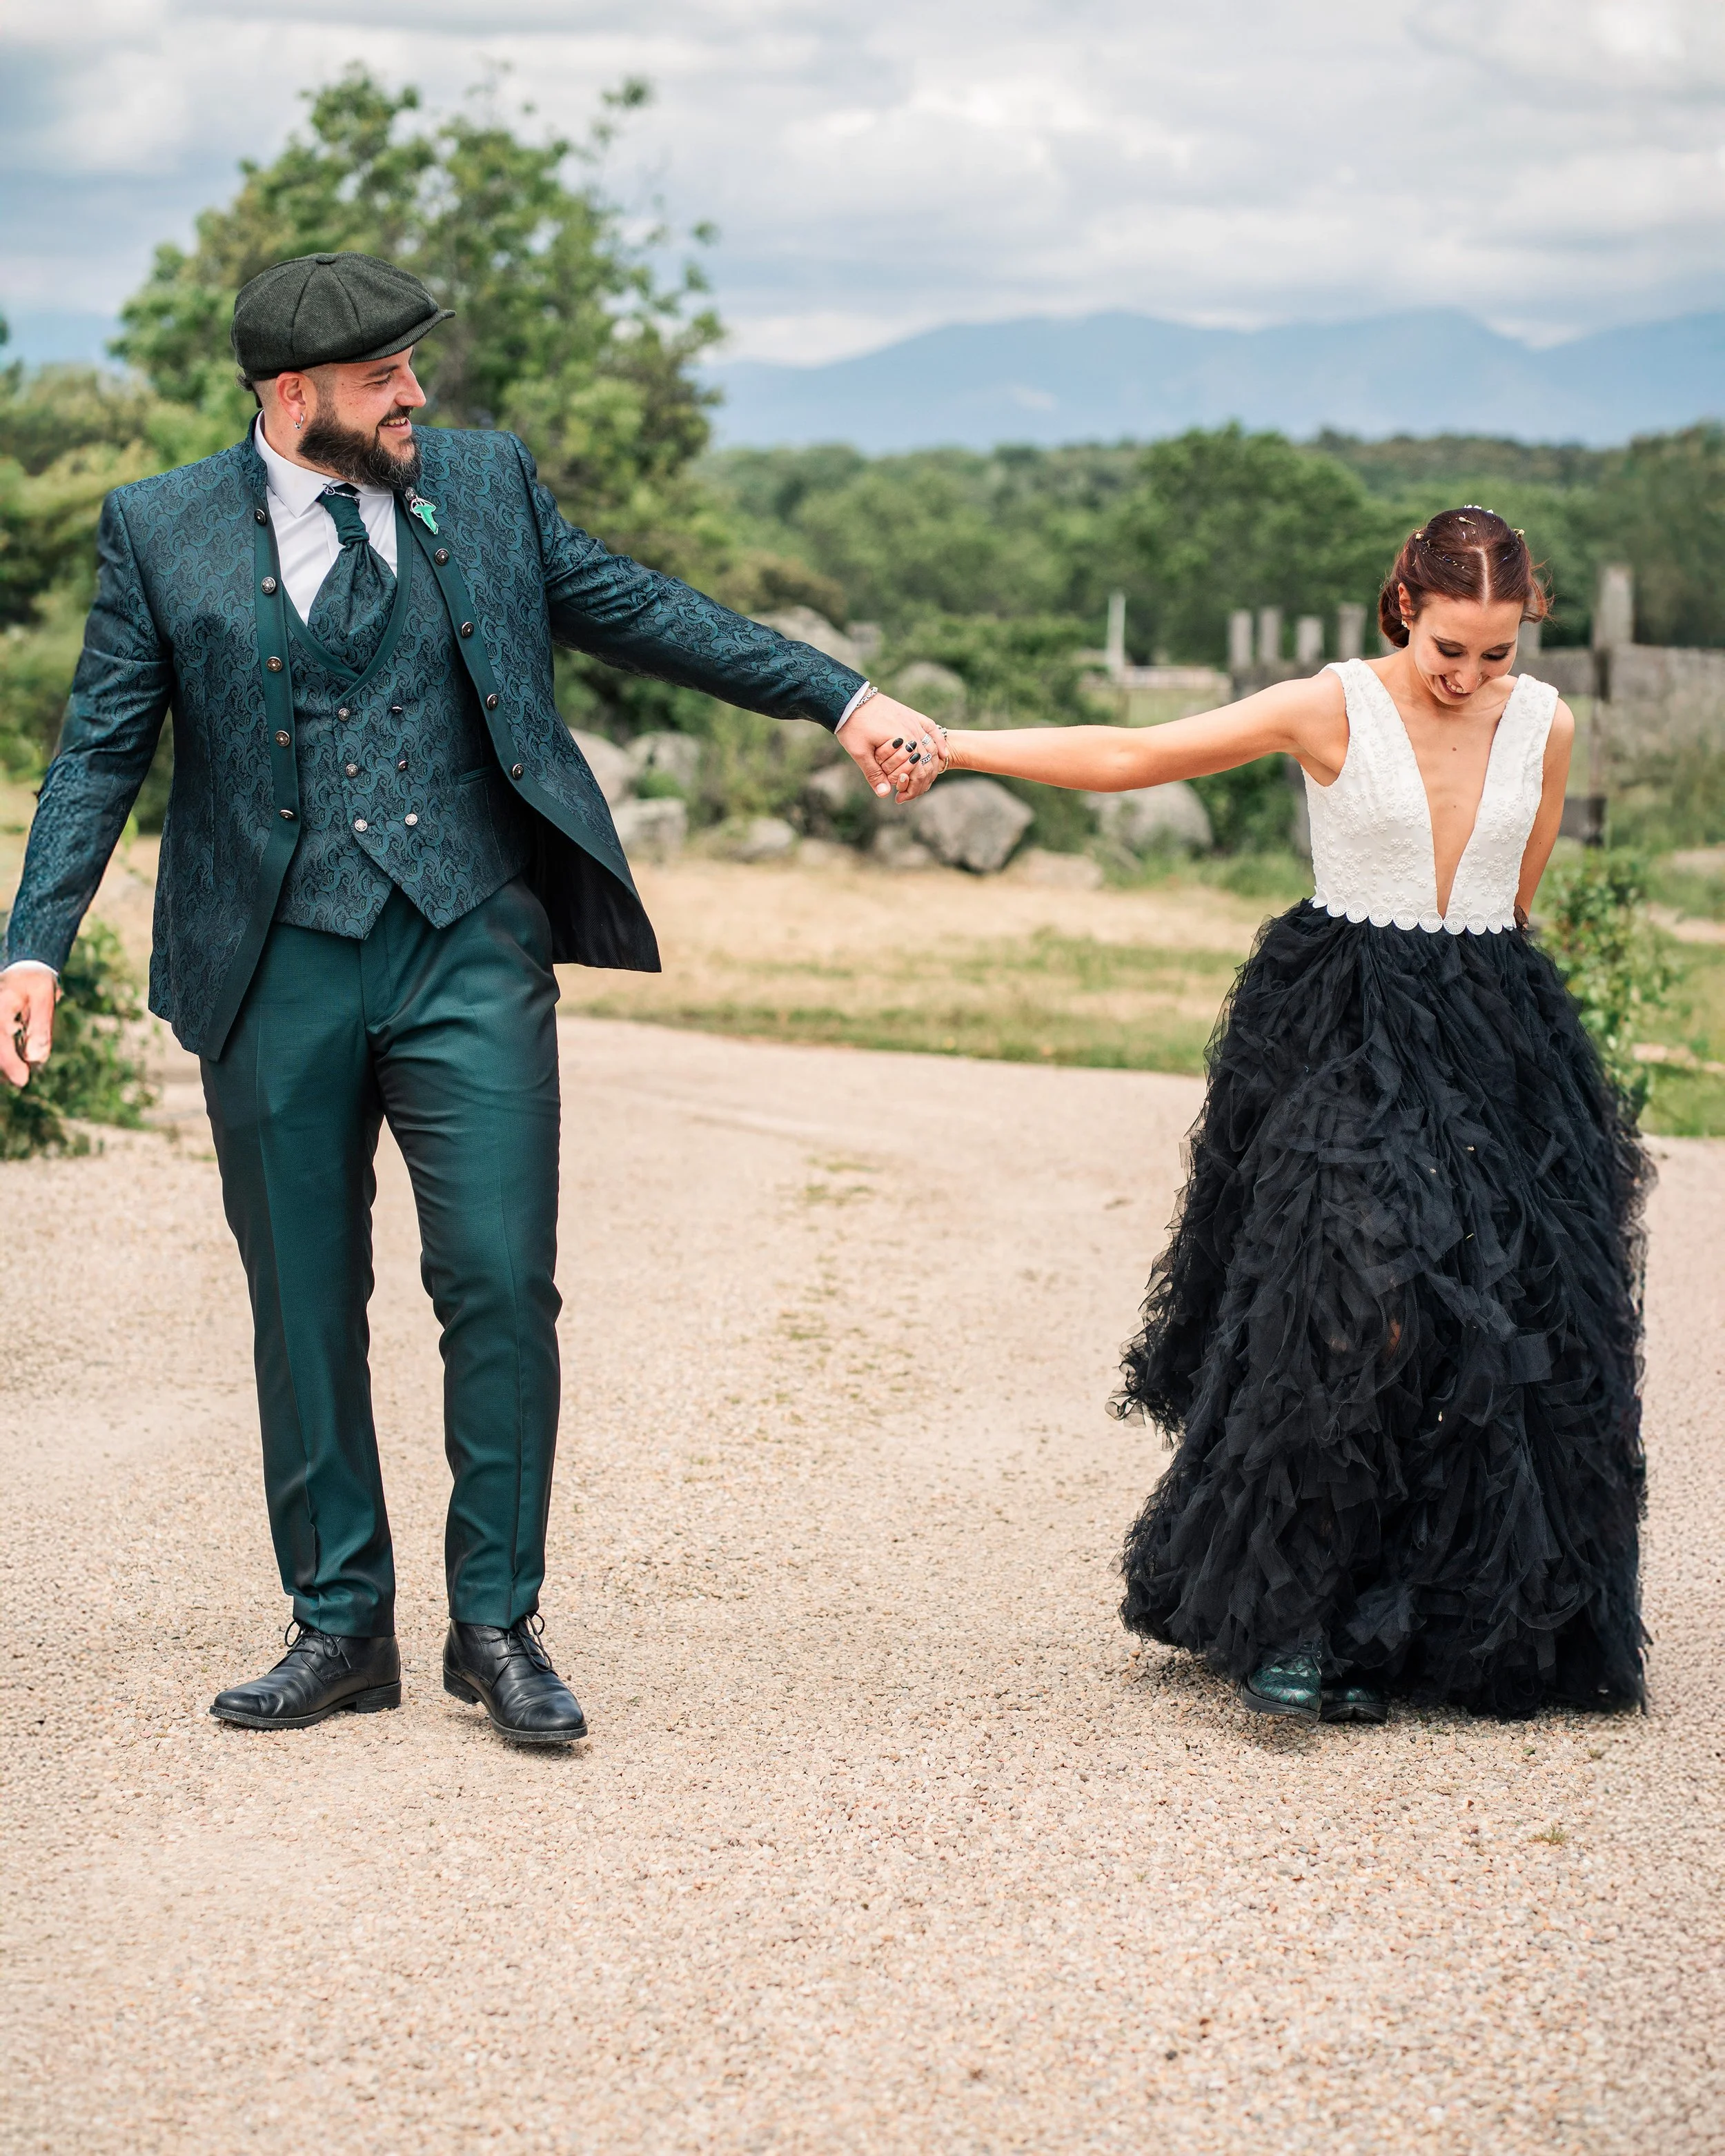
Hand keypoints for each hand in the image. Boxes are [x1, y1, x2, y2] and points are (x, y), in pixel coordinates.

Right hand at [0, 964, 58, 1087]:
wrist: (22, 969)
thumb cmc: (36, 982)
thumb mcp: (45, 997)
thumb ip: (41, 1027)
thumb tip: (35, 1058)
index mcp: (0, 1005)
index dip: (9, 1063)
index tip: (23, 1080)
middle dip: (5, 1067)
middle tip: (22, 1078)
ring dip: (4, 1064)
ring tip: (18, 1071)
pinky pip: (0, 1047)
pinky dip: (5, 1057)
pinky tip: (14, 1065)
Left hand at [839, 695, 944, 800]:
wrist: (850, 698)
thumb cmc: (853, 725)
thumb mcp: (859, 752)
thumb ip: (873, 773)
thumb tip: (884, 794)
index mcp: (901, 740)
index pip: (918, 770)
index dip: (912, 788)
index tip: (901, 797)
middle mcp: (912, 730)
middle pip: (927, 761)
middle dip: (923, 780)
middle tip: (912, 792)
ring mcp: (913, 721)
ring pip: (932, 746)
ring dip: (932, 764)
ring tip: (925, 778)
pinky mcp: (911, 714)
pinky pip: (931, 728)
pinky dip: (939, 742)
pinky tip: (942, 753)